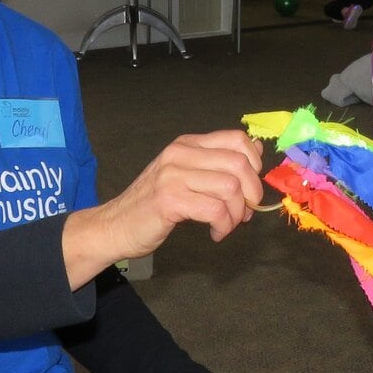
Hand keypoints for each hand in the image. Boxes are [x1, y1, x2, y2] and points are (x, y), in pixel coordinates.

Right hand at [64, 130, 263, 284]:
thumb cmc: (153, 205)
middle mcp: (180, 153)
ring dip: (236, 214)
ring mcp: (173, 175)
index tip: (248, 188)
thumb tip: (257, 148)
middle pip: (239, 164)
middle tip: (243, 213)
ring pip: (230, 188)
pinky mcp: (169, 199)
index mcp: (187, 144)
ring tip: (226, 225)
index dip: (254, 165)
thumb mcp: (187, 175)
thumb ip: (217, 163)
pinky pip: (215, 210)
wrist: (114, 226)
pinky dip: (223, 225)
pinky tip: (215, 233)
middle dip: (251, 193)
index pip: (237, 139)